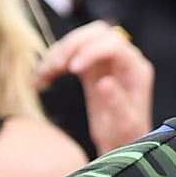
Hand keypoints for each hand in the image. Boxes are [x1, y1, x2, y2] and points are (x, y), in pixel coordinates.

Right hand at [36, 21, 154, 155]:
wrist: (120, 143)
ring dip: (57, 53)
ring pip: (79, 40)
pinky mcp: (89, 67)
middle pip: (96, 33)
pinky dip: (51, 64)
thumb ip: (115, 103)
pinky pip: (68, 55)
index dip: (91, 51)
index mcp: (135, 69)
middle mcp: (122, 59)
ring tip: (43, 75)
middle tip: (56, 66)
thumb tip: (104, 81)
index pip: (113, 44)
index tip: (72, 69)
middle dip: (73, 44)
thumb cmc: (125, 135)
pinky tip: (40, 80)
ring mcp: (105, 60)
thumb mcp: (122, 124)